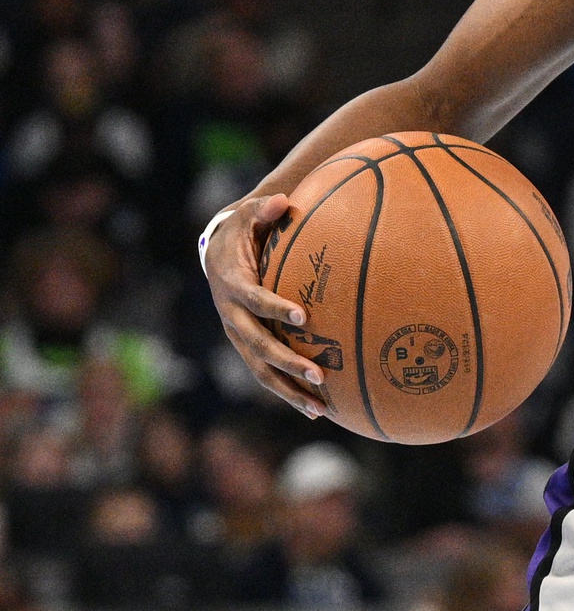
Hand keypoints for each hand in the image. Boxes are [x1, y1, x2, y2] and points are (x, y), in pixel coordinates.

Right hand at [204, 195, 329, 418]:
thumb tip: (282, 201)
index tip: (303, 315)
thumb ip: (264, 210)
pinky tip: (316, 408)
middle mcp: (230, 315)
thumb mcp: (249, 215)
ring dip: (288, 389)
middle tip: (319, 373)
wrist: (216, 253)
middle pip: (258, 344)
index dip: (275, 307)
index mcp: (232, 284)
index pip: (254, 299)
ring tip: (320, 408)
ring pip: (260, 369)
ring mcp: (237, 335)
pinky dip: (287, 391)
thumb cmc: (242, 230)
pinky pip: (265, 373)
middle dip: (287, 360)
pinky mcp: (246, 346)